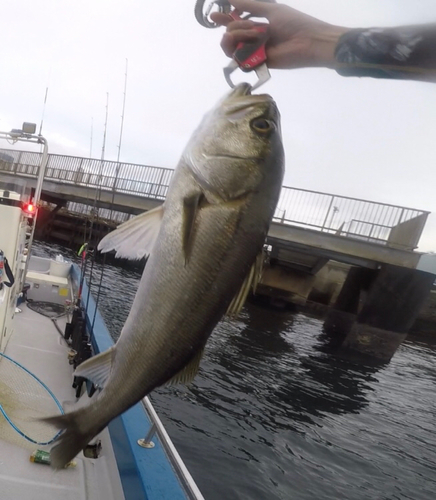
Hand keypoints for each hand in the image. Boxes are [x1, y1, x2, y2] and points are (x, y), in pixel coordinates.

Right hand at [210, 0, 348, 69]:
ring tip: (250, 35)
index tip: (214, 16)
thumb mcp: (270, 9)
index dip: (224, 19)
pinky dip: (240, 50)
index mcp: (257, 26)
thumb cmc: (293, 23)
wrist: (307, 41)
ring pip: (231, 48)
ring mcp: (254, 53)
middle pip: (230, 35)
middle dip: (233, 27)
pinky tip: (251, 43)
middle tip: (250, 27)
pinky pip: (239, 60)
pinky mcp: (256, 65)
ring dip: (235, 37)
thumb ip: (250, 5)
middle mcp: (253, 40)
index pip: (235, 23)